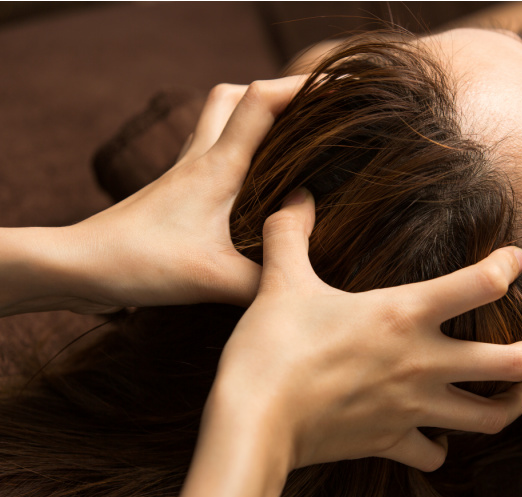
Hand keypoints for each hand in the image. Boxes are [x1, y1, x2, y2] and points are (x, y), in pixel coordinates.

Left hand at [57, 77, 305, 313]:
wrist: (81, 266)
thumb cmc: (142, 262)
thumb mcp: (215, 279)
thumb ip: (266, 280)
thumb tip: (301, 282)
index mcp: (217, 166)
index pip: (260, 102)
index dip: (300, 86)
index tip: (336, 88)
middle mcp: (199, 159)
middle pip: (233, 96)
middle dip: (273, 94)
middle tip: (306, 116)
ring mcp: (182, 173)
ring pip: (216, 120)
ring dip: (249, 119)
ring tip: (283, 144)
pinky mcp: (173, 193)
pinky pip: (207, 153)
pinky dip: (232, 152)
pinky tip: (247, 186)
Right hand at [213, 188, 521, 472]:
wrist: (253, 423)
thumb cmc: (271, 348)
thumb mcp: (280, 281)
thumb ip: (290, 232)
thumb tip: (296, 195)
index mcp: (404, 313)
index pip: (481, 283)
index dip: (508, 266)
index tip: (516, 260)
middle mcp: (422, 362)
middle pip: (513, 363)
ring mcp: (411, 408)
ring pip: (489, 418)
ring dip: (509, 406)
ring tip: (513, 395)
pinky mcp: (390, 443)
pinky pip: (432, 456)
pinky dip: (438, 449)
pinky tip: (435, 439)